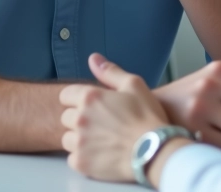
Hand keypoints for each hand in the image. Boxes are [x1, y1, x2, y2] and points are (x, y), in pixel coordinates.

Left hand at [59, 53, 172, 181]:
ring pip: (67, 138)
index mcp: (90, 97)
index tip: (91, 106)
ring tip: (99, 141)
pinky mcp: (81, 163)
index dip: (77, 100)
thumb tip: (93, 58)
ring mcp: (79, 142)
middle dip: (79, 119)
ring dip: (78, 139)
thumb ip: (110, 72)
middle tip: (100, 124)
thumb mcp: (134, 85)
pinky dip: (82, 157)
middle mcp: (79, 119)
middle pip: (66, 117)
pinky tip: (99, 155)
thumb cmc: (147, 116)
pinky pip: (71, 158)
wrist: (155, 151)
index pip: (65, 95)